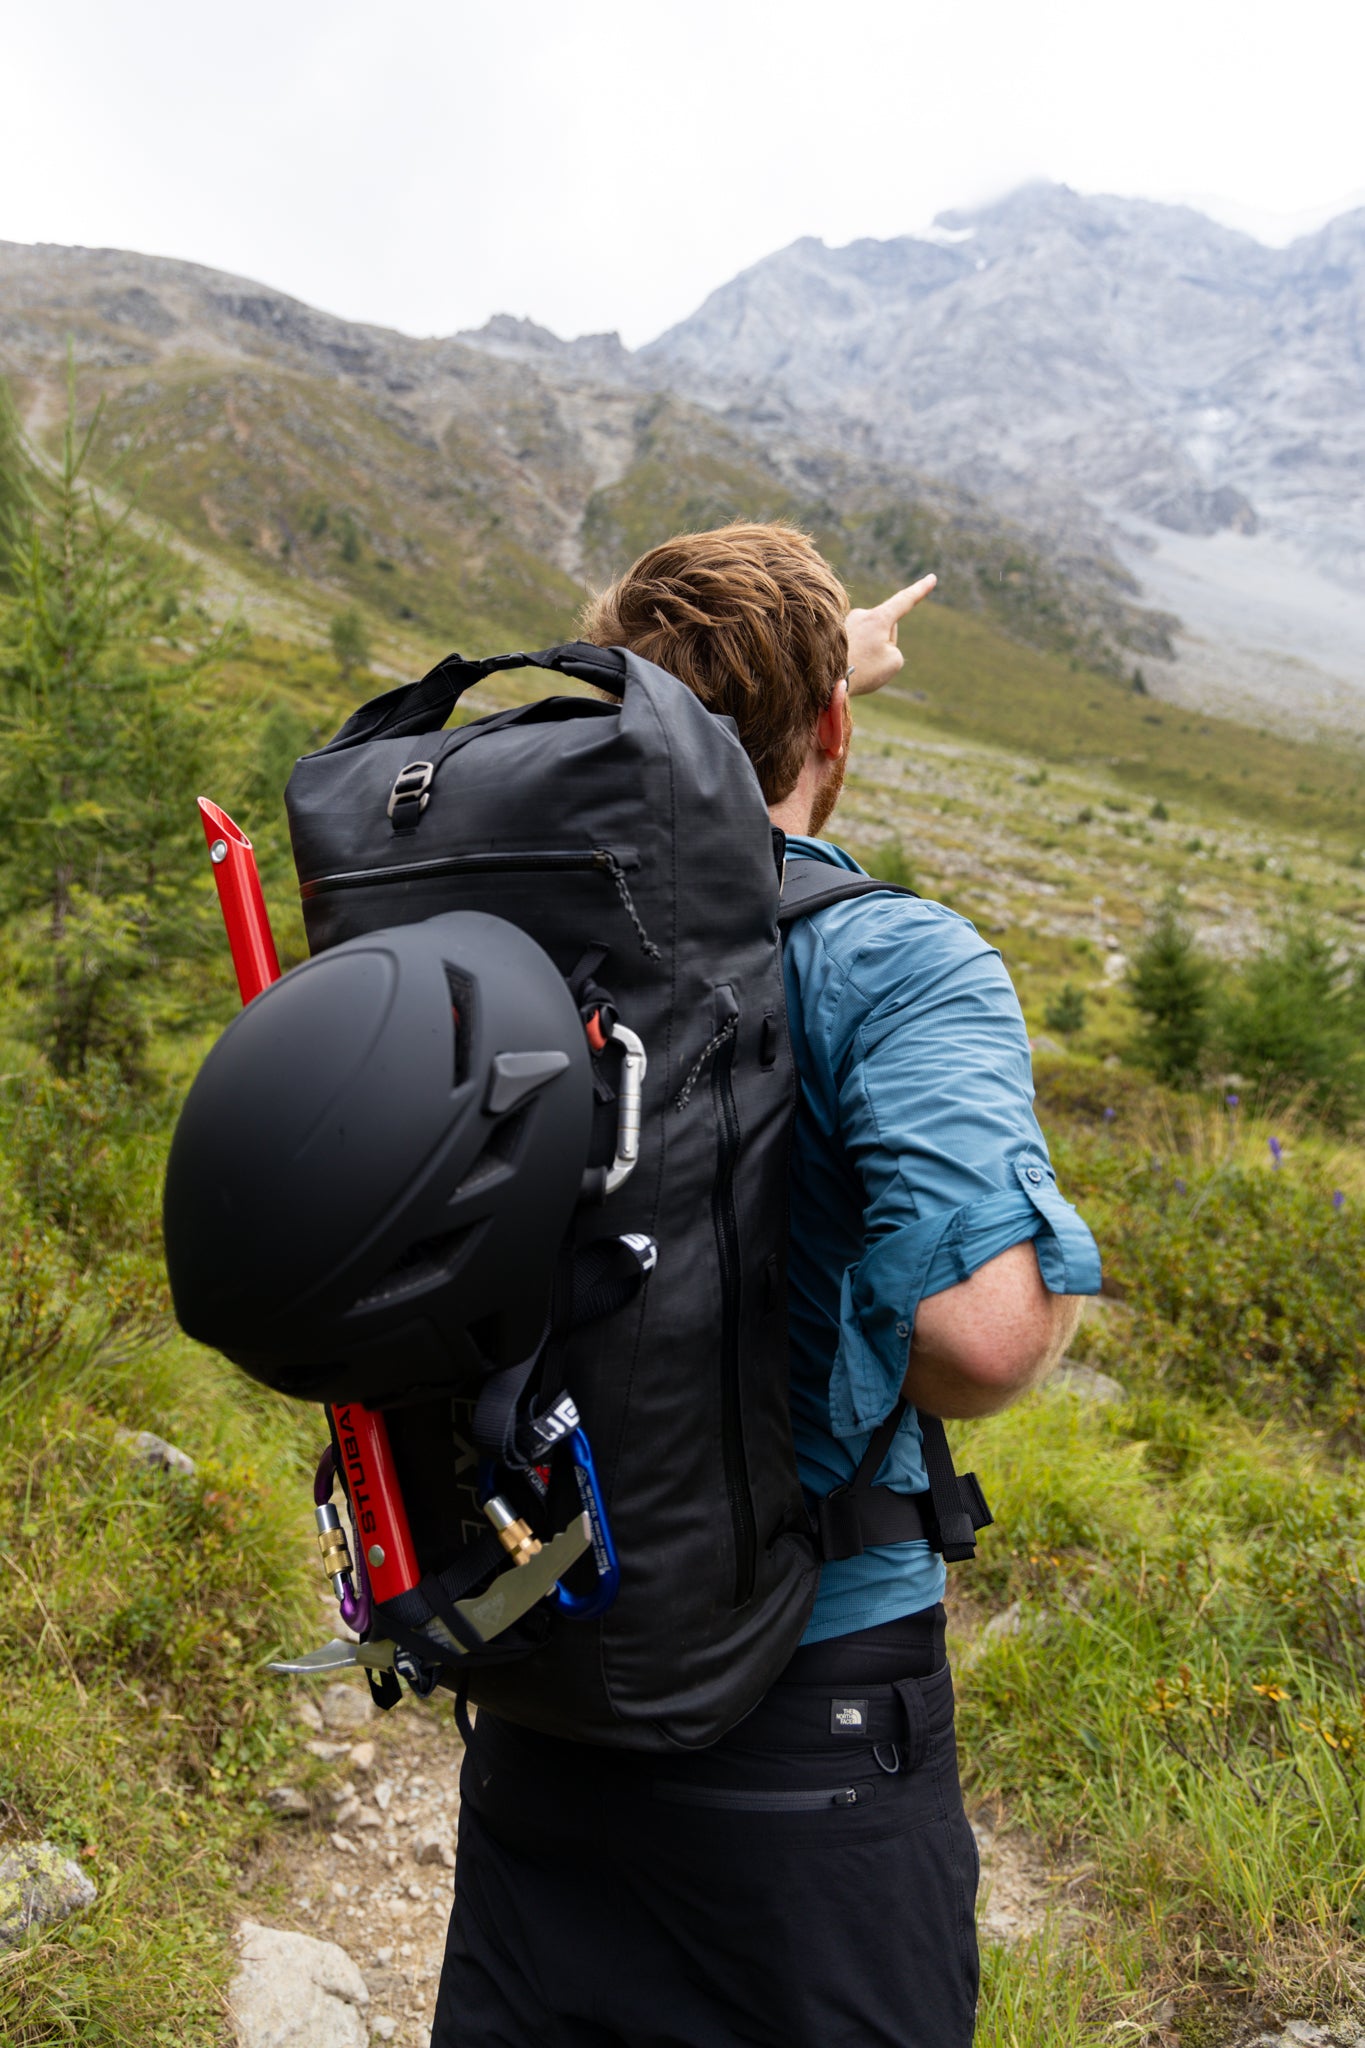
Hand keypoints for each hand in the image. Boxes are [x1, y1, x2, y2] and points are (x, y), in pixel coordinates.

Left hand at [845, 574, 936, 696]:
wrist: (824, 680)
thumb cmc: (862, 671)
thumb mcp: (893, 662)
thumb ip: (893, 647)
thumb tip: (877, 642)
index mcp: (879, 618)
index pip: (905, 600)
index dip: (920, 590)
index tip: (932, 578)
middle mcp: (861, 614)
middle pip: (886, 628)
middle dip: (884, 644)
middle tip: (870, 664)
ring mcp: (845, 622)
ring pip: (869, 637)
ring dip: (867, 652)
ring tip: (854, 667)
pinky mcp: (833, 632)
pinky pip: (853, 644)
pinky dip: (853, 655)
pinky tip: (843, 666)